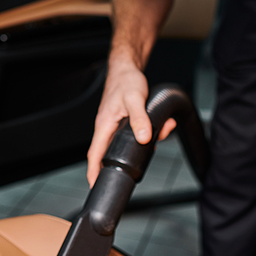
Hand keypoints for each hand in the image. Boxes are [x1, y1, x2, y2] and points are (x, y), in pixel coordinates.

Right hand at [87, 63, 175, 186]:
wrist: (126, 69)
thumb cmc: (125, 81)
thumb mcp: (135, 99)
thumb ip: (140, 119)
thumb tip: (143, 138)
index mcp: (104, 125)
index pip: (95, 154)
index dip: (94, 172)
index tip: (95, 186)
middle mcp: (107, 128)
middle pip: (111, 153)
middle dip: (127, 162)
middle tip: (139, 168)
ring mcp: (114, 126)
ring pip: (128, 143)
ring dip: (145, 144)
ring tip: (162, 132)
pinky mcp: (124, 122)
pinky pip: (135, 133)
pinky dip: (149, 133)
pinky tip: (162, 127)